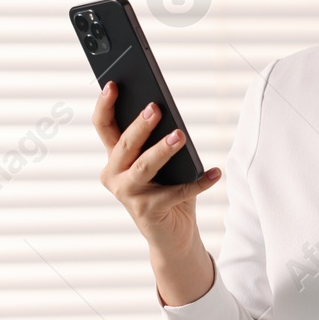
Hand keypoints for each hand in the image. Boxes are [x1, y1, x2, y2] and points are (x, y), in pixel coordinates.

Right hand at [92, 82, 220, 300]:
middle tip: (155, 107)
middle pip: (125, 144)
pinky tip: (215, 173)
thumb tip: (174, 123)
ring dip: (162, 150)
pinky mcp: (148, 212)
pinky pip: (176, 193)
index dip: (104, 105)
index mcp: (115, 159)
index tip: (112, 84)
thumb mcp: (162, 164)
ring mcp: (128, 195)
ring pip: (143, 167)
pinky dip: (198, 182)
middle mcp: (114, 176)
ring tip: (180, 135)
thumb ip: (160, 144)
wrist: (172, 236)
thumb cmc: (167, 191)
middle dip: (139, 125)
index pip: (104, 126)